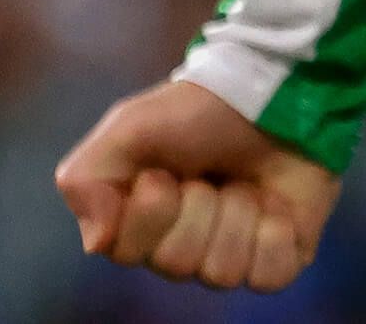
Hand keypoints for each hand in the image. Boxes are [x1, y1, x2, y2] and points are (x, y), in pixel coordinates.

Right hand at [54, 78, 340, 293]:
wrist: (277, 91)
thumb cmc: (198, 110)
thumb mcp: (128, 128)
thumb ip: (86, 180)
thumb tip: (97, 243)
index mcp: (138, 225)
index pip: (126, 252)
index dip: (149, 211)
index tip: (160, 173)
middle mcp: (181, 247)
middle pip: (174, 263)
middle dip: (197, 208)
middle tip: (209, 174)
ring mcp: (231, 254)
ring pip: (220, 273)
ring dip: (236, 215)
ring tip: (245, 183)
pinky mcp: (279, 258)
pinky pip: (268, 275)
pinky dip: (273, 235)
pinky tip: (275, 205)